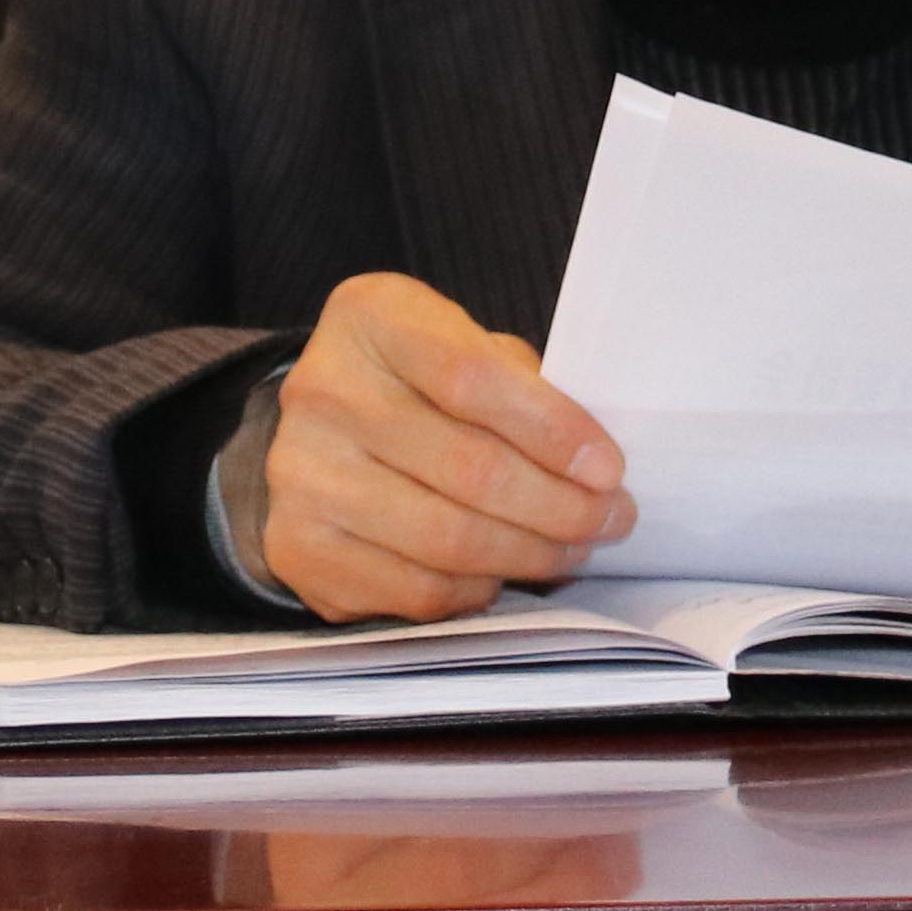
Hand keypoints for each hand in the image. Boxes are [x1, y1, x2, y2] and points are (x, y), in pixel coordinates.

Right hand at [225, 272, 632, 624]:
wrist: (319, 434)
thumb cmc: (418, 384)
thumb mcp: (465, 346)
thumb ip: (521, 387)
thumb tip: (591, 469)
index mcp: (371, 320)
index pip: (472, 377)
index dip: (552, 429)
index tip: (609, 468)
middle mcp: (322, 391)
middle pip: (468, 468)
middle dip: (559, 505)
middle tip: (611, 520)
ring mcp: (301, 476)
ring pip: (447, 539)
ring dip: (529, 554)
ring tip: (571, 549)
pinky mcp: (300, 549)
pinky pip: (415, 590)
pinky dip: (476, 590)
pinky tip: (502, 573)